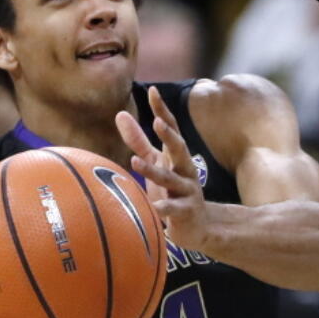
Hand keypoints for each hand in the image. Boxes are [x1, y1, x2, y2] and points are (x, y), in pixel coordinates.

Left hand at [117, 87, 210, 251]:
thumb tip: (120, 114)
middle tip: (157, 122)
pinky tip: (154, 206)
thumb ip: (138, 141)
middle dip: (169, 135)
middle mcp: (185, 169)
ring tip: (135, 162)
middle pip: (179, 148)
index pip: (171, 128)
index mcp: (176, 155)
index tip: (153, 91)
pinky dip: (164, 207)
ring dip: (154, 171)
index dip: (162, 110)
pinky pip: (174, 209)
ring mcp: (188, 190)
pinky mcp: (186, 211)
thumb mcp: (156, 162)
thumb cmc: (172, 189)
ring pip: (172, 178)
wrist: (198, 225)